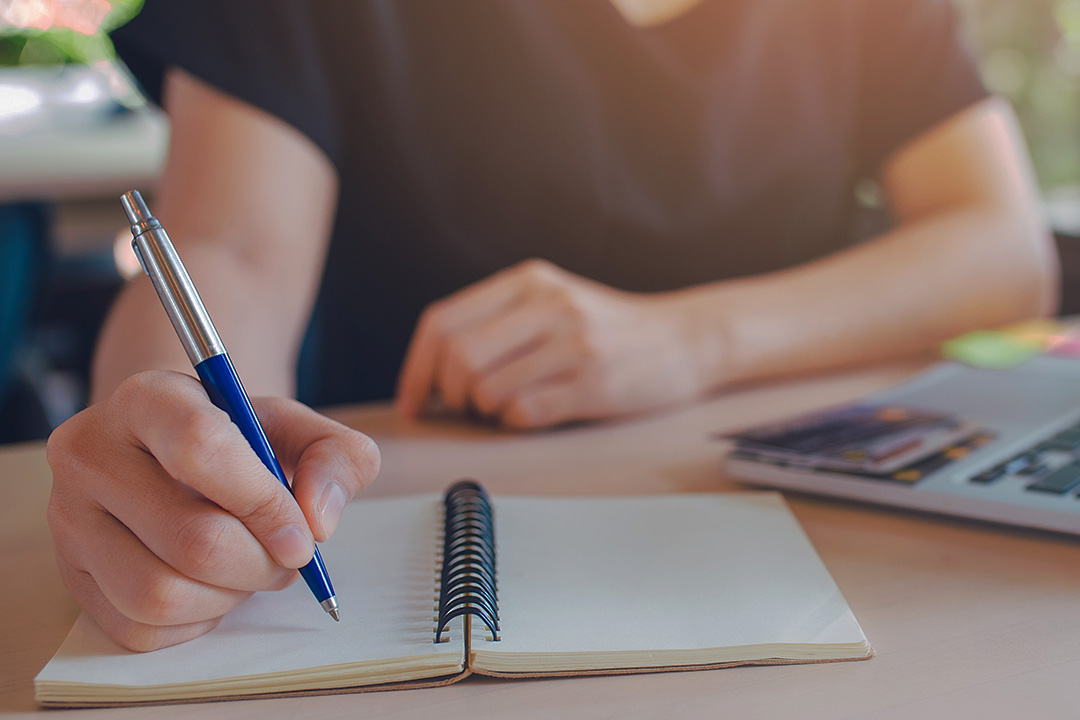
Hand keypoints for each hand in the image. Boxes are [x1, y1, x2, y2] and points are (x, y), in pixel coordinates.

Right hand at [46, 371, 379, 650]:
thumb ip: (335, 458)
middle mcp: (91, 454)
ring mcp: (69, 519)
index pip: (202, 448)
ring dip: (229, 596)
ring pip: (160, 595)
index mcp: (148, 399)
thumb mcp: (299, 430)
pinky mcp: (71, 576)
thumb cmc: (241, 442)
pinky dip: (195, 620)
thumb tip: (318, 521)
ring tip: (249, 568)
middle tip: (286, 557)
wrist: (174, 455)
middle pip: (191, 540)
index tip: (303, 536)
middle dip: (260, 563)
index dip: (265, 504)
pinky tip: (211, 584)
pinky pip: (140, 628)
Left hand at [396, 259, 719, 427]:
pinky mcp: (593, 383)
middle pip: (458, 356)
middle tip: (465, 408)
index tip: (415, 401)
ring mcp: (572, 343)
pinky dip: (515, 421)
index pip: (443, 321)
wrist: (684, 340)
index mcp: (528, 281)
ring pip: (487, 389)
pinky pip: (524, 413)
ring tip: (506, 407)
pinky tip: (533, 413)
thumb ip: (499, 321)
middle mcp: (548, 305)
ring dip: (485, 412)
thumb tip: (432, 372)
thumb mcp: (552, 301)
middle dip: (450, 394)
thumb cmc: (609, 329)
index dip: (416, 369)